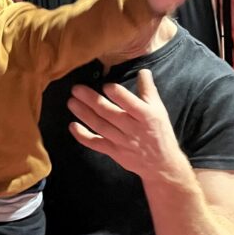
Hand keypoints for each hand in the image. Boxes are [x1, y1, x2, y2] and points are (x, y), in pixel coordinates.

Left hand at [67, 69, 184, 180]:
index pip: (130, 103)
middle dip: (91, 100)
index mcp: (146, 115)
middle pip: (109, 113)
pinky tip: (72, 126)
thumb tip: (142, 70)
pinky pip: (96, 143)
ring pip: (100, 126)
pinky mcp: (114, 152)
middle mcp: (133, 128)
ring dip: (84, 114)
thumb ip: (148, 89)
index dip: (117, 94)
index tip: (105, 85)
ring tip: (71, 102)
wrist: (161, 164)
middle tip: (76, 89)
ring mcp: (122, 141)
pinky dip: (83, 136)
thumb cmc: (159, 132)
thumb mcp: (159, 109)